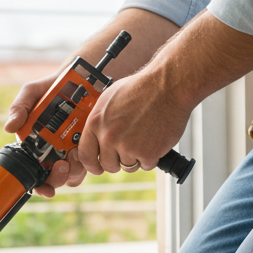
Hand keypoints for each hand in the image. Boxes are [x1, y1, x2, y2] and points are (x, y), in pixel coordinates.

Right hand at [3, 72, 88, 198]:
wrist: (78, 78)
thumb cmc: (50, 88)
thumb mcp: (32, 93)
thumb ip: (19, 107)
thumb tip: (9, 127)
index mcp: (35, 146)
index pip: (36, 176)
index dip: (40, 187)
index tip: (46, 189)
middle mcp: (53, 153)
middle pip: (56, 179)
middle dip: (59, 178)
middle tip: (62, 165)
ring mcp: (72, 150)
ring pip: (75, 173)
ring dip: (75, 169)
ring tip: (74, 153)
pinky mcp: (89, 144)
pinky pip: (90, 160)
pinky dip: (88, 157)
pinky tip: (84, 145)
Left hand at [75, 68, 190, 176]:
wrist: (167, 86)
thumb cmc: (142, 87)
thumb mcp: (110, 98)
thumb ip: (102, 119)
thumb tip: (98, 134)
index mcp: (96, 122)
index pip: (85, 154)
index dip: (92, 164)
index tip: (98, 167)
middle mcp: (108, 136)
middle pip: (108, 164)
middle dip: (118, 161)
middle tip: (129, 150)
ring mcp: (127, 146)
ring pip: (128, 166)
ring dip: (137, 157)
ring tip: (145, 137)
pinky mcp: (147, 153)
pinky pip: (146, 165)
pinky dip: (153, 156)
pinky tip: (155, 139)